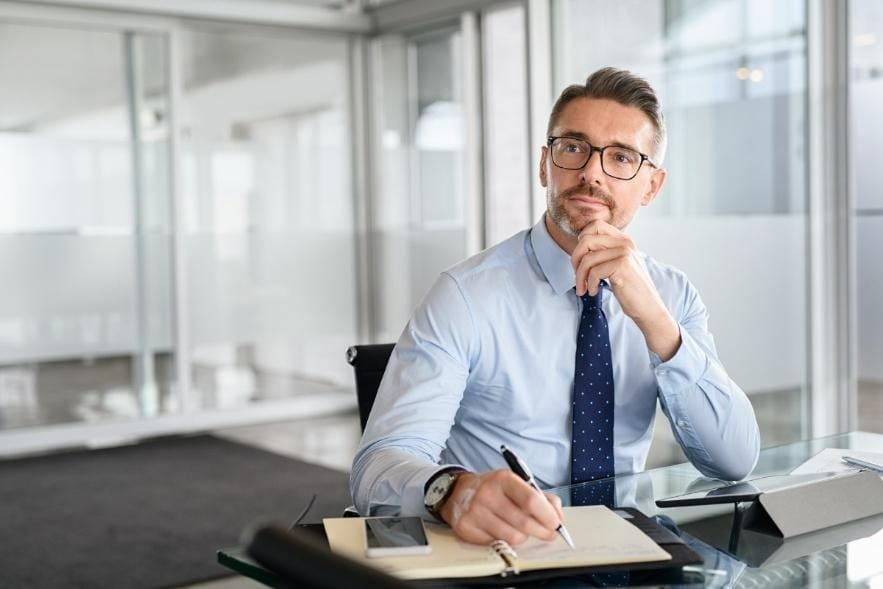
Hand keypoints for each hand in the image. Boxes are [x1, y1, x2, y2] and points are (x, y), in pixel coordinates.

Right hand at [437, 469, 563, 545]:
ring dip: (523, 537)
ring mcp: (475, 512)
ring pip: (512, 537)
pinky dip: (504, 540)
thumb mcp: (516, 483)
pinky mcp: (466, 528)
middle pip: (524, 523)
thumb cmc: (494, 489)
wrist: (458, 491)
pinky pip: (496, 543)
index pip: (531, 500)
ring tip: (521, 530)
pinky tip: (500, 530)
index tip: (556, 523)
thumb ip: (541, 497)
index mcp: (503, 479)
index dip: (548, 516)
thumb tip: (558, 517)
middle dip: (542, 532)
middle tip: (548, 534)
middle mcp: (487, 494)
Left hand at [572, 220, 680, 360]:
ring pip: (587, 259)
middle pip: (586, 240)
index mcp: (624, 239)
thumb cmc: (630, 289)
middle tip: (578, 276)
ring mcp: (624, 252)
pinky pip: (594, 272)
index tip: (580, 259)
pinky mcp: (622, 266)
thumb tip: (580, 245)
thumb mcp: (619, 264)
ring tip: (583, 289)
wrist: (648, 307)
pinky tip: (594, 292)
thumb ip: (605, 252)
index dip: (581, 240)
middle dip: (575, 260)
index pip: (595, 225)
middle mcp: (625, 242)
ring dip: (580, 277)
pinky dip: (590, 284)